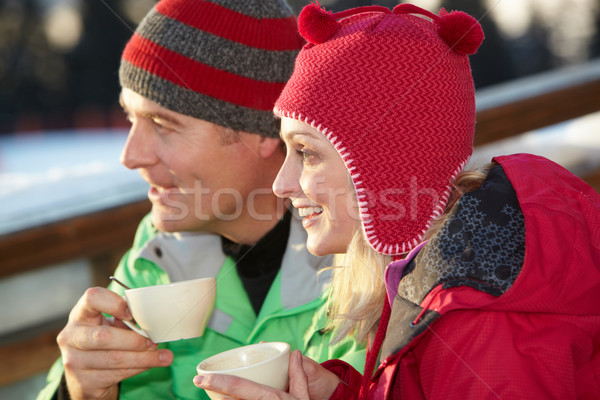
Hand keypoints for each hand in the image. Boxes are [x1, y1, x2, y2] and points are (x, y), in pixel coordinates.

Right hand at [57, 287, 172, 399]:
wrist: (84, 376)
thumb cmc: (102, 341)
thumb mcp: (110, 325)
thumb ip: (125, 319)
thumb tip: (152, 321)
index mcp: (80, 314)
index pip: (92, 298)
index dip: (114, 304)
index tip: (132, 313)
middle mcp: (71, 336)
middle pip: (104, 336)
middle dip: (133, 340)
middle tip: (153, 341)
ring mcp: (74, 361)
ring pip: (114, 359)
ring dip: (144, 357)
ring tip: (163, 356)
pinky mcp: (83, 382)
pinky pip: (116, 374)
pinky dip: (139, 368)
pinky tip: (152, 363)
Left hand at [193, 350, 339, 398]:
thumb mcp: (302, 397)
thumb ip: (298, 375)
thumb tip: (295, 353)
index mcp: (270, 398)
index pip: (239, 387)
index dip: (218, 382)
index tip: (199, 378)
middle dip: (214, 391)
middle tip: (201, 383)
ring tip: (213, 391)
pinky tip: (224, 399)